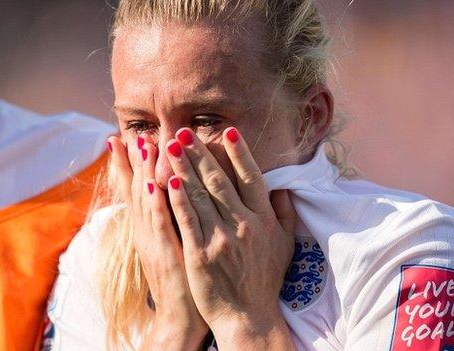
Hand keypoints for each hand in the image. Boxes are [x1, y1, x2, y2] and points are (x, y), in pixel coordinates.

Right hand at [107, 136, 208, 349]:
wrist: (181, 318)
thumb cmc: (186, 281)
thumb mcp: (176, 246)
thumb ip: (176, 220)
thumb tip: (179, 195)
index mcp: (151, 229)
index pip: (141, 190)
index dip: (133, 165)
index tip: (129, 136)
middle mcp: (148, 232)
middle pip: (139, 190)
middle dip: (134, 161)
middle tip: (130, 132)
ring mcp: (156, 243)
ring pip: (148, 201)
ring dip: (143, 172)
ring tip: (141, 144)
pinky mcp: (167, 255)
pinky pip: (162, 225)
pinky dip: (157, 203)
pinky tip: (155, 182)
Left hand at [163, 127, 296, 349]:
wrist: (248, 316)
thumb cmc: (265, 280)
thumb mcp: (286, 246)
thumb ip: (286, 214)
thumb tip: (282, 187)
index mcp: (264, 220)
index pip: (252, 178)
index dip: (239, 153)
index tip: (228, 132)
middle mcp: (244, 225)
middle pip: (220, 181)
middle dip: (201, 153)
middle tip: (185, 131)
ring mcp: (221, 239)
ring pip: (200, 196)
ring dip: (184, 168)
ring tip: (170, 147)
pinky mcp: (200, 254)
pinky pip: (187, 220)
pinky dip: (177, 199)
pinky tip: (168, 181)